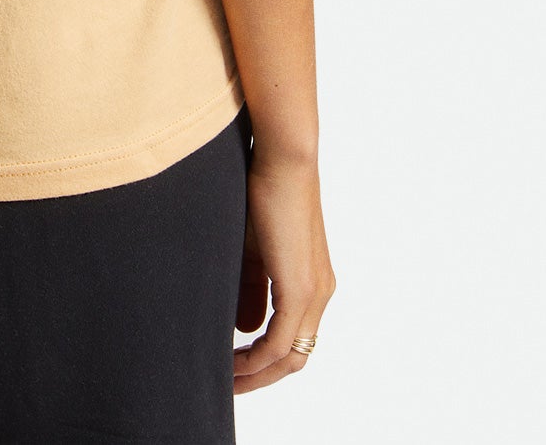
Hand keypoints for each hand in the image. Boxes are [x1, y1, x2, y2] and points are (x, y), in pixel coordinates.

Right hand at [232, 146, 335, 392]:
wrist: (283, 159)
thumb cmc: (264, 191)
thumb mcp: (253, 249)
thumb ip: (252, 289)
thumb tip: (245, 330)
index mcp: (312, 283)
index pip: (293, 339)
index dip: (264, 360)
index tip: (233, 366)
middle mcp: (320, 293)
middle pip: (296, 358)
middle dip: (261, 377)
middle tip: (228, 386)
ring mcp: (314, 293)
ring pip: (291, 357)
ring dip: (257, 374)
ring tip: (225, 380)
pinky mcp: (300, 288)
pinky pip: (279, 342)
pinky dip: (255, 358)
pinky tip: (231, 361)